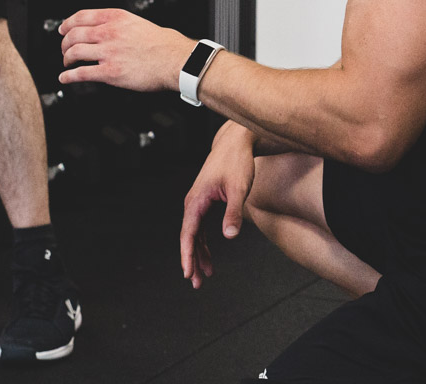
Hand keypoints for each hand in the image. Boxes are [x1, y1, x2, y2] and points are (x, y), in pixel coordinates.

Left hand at [56, 8, 193, 91]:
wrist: (174, 60)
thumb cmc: (163, 44)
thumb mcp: (138, 23)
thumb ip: (119, 25)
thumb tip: (107, 30)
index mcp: (116, 18)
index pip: (82, 16)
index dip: (67, 23)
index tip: (63, 28)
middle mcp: (109, 33)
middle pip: (74, 34)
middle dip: (64, 43)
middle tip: (64, 48)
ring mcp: (108, 52)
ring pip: (74, 52)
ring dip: (66, 58)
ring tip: (66, 63)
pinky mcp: (110, 72)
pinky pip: (81, 73)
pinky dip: (68, 76)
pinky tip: (65, 78)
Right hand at [180, 122, 254, 287]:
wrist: (236, 142)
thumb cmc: (237, 162)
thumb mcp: (238, 189)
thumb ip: (233, 213)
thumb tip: (229, 236)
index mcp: (196, 200)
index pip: (188, 233)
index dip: (187, 255)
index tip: (188, 273)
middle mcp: (193, 202)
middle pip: (189, 237)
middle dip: (192, 260)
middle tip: (196, 283)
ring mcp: (198, 202)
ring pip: (194, 234)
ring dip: (198, 254)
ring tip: (204, 275)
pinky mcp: (206, 202)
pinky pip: (201, 228)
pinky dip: (203, 243)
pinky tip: (208, 256)